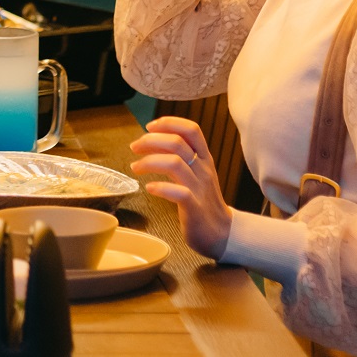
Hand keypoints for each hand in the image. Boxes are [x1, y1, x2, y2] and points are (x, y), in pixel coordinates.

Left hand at [129, 115, 233, 258]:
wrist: (221, 233)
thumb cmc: (203, 201)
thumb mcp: (196, 173)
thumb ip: (179, 156)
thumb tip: (154, 140)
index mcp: (204, 159)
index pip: (191, 130)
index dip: (169, 123)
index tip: (150, 126)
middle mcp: (203, 170)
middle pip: (177, 143)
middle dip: (151, 140)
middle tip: (135, 147)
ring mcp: (199, 188)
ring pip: (174, 163)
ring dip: (150, 161)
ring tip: (136, 167)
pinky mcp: (194, 207)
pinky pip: (177, 192)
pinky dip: (160, 187)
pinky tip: (150, 188)